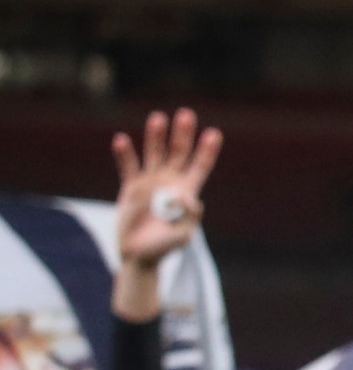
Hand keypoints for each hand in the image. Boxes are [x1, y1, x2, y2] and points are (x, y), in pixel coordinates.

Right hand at [109, 108, 223, 320]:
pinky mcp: (131, 188)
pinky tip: (121, 140)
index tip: (214, 133)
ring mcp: (150, 183)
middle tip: (186, 114)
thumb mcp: (182, 235)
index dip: (207, 150)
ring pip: (154, 153)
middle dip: (182, 134)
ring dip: (156, 136)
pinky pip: (128, 167)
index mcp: (187, 192)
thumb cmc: (164, 248)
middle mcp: (170, 183)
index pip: (200, 166)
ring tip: (158, 117)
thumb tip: (191, 198)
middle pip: (178, 153)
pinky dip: (125, 154)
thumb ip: (190, 218)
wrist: (138, 256)